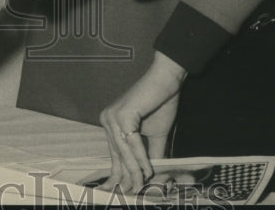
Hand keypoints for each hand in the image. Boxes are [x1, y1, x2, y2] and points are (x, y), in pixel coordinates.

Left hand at [98, 52, 186, 193]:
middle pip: (118, 154)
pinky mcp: (122, 114)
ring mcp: (113, 116)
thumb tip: (150, 177)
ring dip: (134, 170)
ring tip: (142, 186)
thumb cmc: (161, 103)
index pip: (115, 153)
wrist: (167, 80)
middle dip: (125, 176)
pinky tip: (147, 170)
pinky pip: (132, 142)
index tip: (123, 191)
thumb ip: (150, 155)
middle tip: (129, 194)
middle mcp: (107, 119)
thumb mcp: (155, 136)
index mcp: (111, 124)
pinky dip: (140, 157)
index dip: (120, 173)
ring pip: (124, 150)